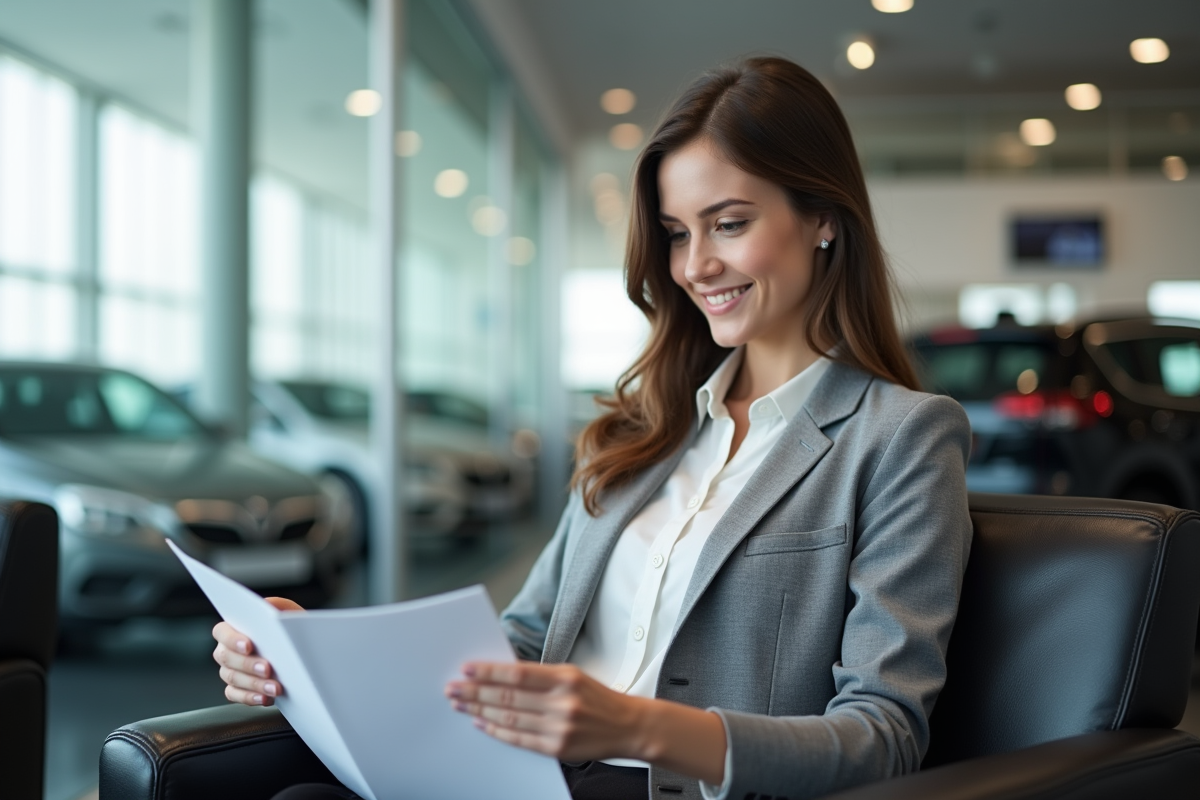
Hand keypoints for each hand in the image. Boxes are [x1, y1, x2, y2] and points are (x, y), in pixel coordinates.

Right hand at [211, 596, 303, 705]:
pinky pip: (235, 695)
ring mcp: (230, 670)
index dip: (232, 639)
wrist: (302, 654)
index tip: (249, 645)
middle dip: (248, 664)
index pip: (222, 631)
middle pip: (226, 657)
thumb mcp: (289, 613)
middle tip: (267, 668)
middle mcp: (228, 649)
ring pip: (232, 678)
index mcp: (235, 628)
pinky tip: (265, 698)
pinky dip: (250, 698)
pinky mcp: (237, 689)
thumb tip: (268, 605)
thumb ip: (277, 606)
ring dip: (254, 684)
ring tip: (275, 687)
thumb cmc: (292, 631)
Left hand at [445, 662, 644, 761]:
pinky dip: (497, 731)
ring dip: (480, 712)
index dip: (489, 672)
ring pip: (510, 719)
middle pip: (508, 697)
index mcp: (565, 677)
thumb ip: (539, 676)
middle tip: (454, 689)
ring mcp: (559, 727)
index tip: (467, 669)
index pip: (517, 674)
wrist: (628, 726)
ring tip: (462, 706)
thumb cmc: (597, 698)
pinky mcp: (557, 748)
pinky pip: (519, 739)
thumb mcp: (572, 675)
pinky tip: (482, 724)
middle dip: (476, 693)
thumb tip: (500, 674)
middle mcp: (562, 702)